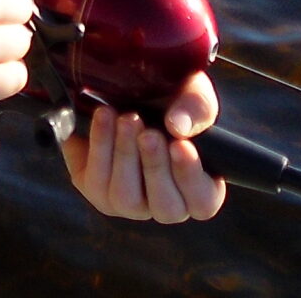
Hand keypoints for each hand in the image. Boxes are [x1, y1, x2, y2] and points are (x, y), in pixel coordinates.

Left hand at [61, 71, 226, 222]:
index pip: (203, 201)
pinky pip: (98, 182)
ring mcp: (132, 204)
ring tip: (125, 120)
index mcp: (199, 190)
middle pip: (165, 206)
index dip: (190, 176)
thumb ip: (196, 108)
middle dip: (155, 165)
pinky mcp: (99, 192)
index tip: (180, 145)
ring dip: (125, 156)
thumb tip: (178, 126)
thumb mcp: (192, 94)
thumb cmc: (171, 100)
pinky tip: (104, 118)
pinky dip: (100, 148)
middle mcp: (167, 205)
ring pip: (127, 198)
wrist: (125, 93)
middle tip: (148, 133)